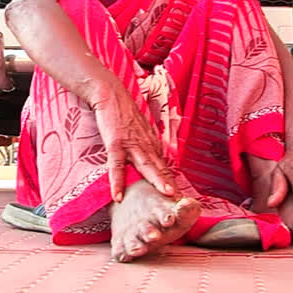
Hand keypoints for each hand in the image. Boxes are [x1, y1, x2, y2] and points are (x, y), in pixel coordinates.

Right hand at [91, 82, 177, 202]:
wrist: (111, 94)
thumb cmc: (122, 112)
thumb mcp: (139, 130)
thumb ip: (145, 145)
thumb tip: (151, 159)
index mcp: (150, 143)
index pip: (163, 165)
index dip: (171, 179)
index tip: (179, 194)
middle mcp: (145, 144)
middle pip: (160, 166)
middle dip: (171, 182)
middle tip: (181, 198)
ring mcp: (131, 144)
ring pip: (146, 165)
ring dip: (156, 180)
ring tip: (165, 194)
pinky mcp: (115, 143)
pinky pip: (117, 166)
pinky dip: (117, 181)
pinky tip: (117, 195)